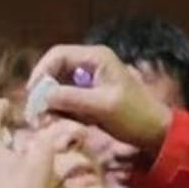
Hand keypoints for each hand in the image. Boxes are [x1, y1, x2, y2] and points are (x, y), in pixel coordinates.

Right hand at [28, 44, 173, 155]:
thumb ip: (72, 98)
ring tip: (48, 122)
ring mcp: (91, 80)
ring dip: (52, 103)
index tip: (33, 94)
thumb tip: (43, 96)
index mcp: (96, 58)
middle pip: (55, 70)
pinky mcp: (91, 96)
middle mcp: (91, 64)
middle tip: (37, 113)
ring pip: (60, 87)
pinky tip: (61, 123)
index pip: (57, 55)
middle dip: (45, 91)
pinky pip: (68, 100)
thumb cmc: (134, 116)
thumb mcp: (102, 106)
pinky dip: (62, 111)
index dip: (41, 72)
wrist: (155, 132)